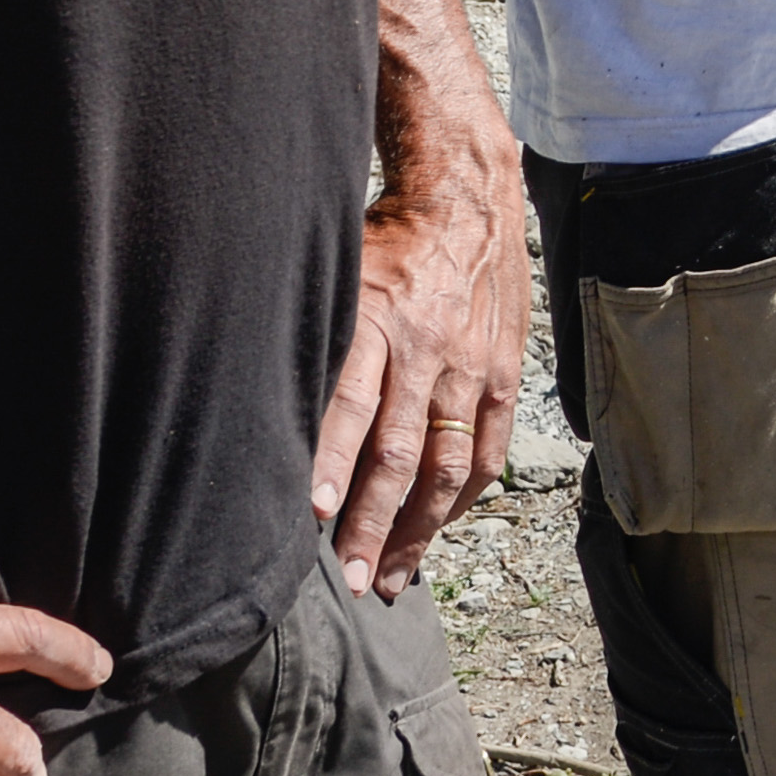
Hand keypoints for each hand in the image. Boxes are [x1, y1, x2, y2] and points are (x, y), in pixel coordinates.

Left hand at [312, 178, 525, 599]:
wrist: (466, 199)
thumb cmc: (385, 241)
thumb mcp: (337, 276)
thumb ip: (315, 342)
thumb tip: (272, 414)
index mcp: (379, 319)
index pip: (354, 401)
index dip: (333, 459)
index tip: (314, 512)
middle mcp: (428, 348)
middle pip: (401, 450)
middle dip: (372, 520)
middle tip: (347, 576)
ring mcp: (472, 365)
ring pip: (448, 464)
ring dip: (418, 528)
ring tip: (388, 575)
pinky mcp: (503, 374)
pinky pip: (487, 451)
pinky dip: (463, 498)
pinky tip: (438, 529)